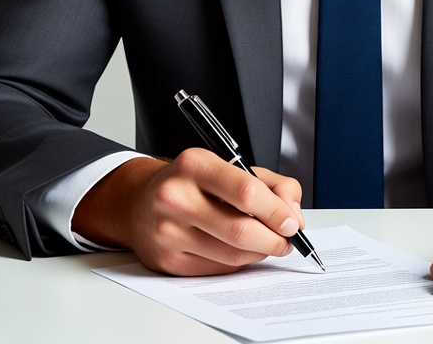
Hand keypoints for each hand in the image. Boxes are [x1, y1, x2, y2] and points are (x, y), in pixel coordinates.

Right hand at [73, 149, 304, 275]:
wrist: (139, 201)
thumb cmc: (192, 182)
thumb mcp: (229, 166)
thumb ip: (270, 183)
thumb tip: (293, 214)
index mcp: (195, 164)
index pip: (246, 191)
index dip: (276, 211)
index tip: (291, 221)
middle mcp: (176, 197)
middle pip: (240, 229)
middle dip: (273, 239)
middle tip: (287, 239)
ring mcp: (168, 232)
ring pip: (231, 254)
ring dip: (260, 253)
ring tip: (268, 243)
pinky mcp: (167, 261)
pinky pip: (217, 268)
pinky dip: (238, 262)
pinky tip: (242, 250)